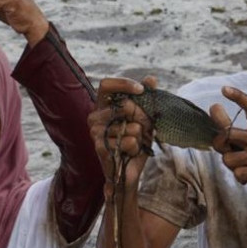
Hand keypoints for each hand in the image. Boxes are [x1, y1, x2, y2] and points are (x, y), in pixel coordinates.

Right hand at [88, 77, 155, 200]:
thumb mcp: (144, 116)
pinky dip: (136, 147)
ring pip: (131, 126)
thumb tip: (151, 78)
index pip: (105, 85)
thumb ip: (146, 96)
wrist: (129, 169)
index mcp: (102, 105)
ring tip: (135, 142)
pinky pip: (129, 141)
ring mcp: (95, 132)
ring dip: (140, 136)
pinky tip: (130, 152)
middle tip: (143, 128)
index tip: (141, 90)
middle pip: (126, 105)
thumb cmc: (134, 140)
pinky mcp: (100, 146)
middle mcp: (95, 116)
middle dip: (143, 117)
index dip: (124, 83)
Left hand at [209, 87, 246, 210]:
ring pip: (230, 158)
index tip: (223, 89)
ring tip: (244, 168)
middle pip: (229, 134)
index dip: (238, 96)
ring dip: (231, 166)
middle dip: (220, 147)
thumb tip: (214, 107)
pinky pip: (238, 172)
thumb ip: (229, 129)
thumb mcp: (245, 145)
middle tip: (230, 154)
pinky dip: (239, 177)